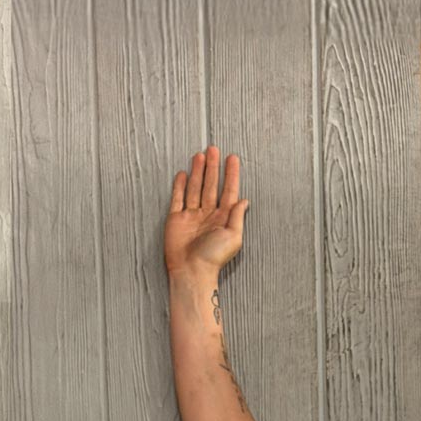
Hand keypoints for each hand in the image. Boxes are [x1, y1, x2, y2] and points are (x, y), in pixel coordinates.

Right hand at [165, 145, 247, 277]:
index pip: (228, 190)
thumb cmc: (213, 258)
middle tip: (214, 149)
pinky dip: (180, 186)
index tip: (232, 158)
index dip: (231, 174)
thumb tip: (244, 200)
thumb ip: (237, 216)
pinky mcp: (176, 221)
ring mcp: (191, 217)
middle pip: (210, 185)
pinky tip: (183, 174)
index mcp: (222, 217)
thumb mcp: (234, 236)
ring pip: (195, 188)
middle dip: (212, 167)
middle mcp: (207, 214)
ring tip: (200, 156)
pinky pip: (178, 199)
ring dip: (198, 172)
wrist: (191, 271)